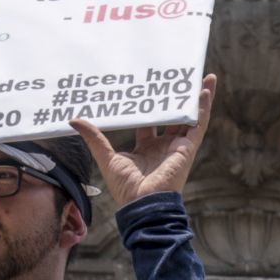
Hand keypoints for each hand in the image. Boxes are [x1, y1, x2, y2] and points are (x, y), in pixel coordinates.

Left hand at [71, 73, 216, 207]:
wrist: (144, 203)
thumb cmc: (126, 187)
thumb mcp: (106, 157)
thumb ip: (94, 137)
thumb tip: (73, 120)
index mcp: (146, 149)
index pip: (149, 123)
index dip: (149, 106)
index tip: (146, 87)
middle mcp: (163, 146)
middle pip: (172, 117)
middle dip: (175, 98)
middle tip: (175, 77)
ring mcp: (177, 146)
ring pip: (189, 117)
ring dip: (196, 98)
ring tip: (201, 76)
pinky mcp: (188, 148)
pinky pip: (199, 124)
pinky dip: (203, 108)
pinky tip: (206, 89)